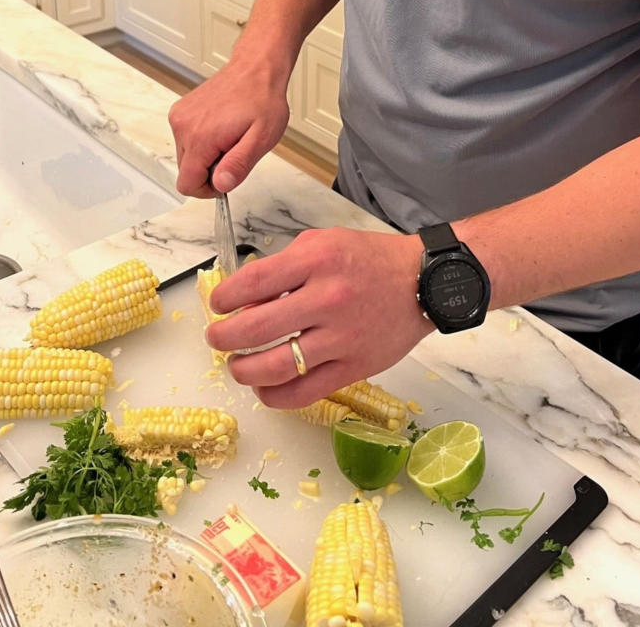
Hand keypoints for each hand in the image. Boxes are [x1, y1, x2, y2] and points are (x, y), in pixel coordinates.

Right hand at [168, 55, 289, 196]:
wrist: (255, 69)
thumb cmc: (262, 99)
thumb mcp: (261, 138)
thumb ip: (239, 164)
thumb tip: (221, 185)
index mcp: (200, 137)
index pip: (187, 184)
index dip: (207, 190)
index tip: (225, 177)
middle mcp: (184, 126)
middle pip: (186, 172)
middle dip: (210, 169)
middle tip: (234, 150)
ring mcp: (180, 117)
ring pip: (186, 156)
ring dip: (207, 155)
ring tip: (229, 135)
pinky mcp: (181, 111)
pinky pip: (186, 139)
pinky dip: (202, 140)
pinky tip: (221, 127)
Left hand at [206, 227, 433, 407]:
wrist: (423, 281)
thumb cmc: (369, 259)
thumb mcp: (323, 242)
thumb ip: (285, 266)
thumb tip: (247, 297)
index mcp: (316, 260)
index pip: (253, 282)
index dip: (225, 298)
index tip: (217, 305)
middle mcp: (327, 298)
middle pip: (255, 328)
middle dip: (223, 337)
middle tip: (216, 338)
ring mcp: (341, 337)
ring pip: (275, 366)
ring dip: (243, 370)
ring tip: (236, 365)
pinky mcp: (355, 367)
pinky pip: (305, 392)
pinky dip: (275, 396)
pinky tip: (264, 388)